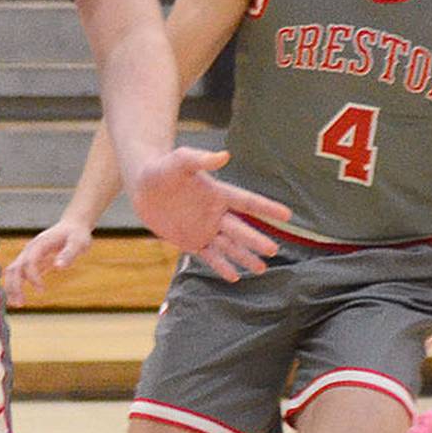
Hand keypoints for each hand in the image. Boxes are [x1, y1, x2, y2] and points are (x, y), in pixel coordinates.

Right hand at [3, 220, 92, 305]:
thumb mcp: (78, 242)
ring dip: (12, 287)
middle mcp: (31, 249)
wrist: (73, 226)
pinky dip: (17, 286)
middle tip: (20, 303)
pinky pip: (20, 274)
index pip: (29, 262)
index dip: (33, 277)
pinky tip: (19, 298)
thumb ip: (68, 254)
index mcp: (40, 244)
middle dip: (15, 285)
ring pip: (13, 271)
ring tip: (17, 304)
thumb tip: (59, 266)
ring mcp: (30, 255)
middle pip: (15, 267)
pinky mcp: (33, 261)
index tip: (41, 291)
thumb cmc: (77, 234)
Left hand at [131, 147, 289, 281]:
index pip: (248, 202)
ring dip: (245, 257)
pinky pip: (209, 256)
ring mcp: (204, 229)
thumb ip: (200, 159)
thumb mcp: (180, 161)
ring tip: (262, 268)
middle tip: (274, 250)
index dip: (267, 208)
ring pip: (229, 246)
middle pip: (241, 229)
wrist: (143, 185)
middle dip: (256, 240)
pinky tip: (234, 277)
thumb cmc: (162, 168)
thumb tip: (224, 155)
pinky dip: (221, 266)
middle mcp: (216, 213)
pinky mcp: (191, 241)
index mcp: (218, 193)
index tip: (288, 215)